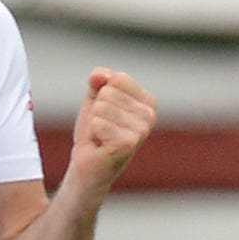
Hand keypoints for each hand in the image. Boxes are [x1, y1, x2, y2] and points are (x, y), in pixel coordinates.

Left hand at [70, 69, 156, 184]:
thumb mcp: (95, 99)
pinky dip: (93, 133)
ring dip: (94, 123)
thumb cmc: (95, 132)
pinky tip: (101, 145)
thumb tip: (101, 75)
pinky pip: (99, 123)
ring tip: (102, 136)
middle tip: (102, 128)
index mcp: (148, 102)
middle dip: (97, 110)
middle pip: (108, 92)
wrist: (88, 164)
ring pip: (101, 107)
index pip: (117, 78)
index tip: (106, 114)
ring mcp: (142, 131)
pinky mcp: (128, 144)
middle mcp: (150, 115)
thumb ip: (98, 81)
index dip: (102, 94)